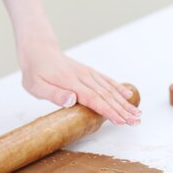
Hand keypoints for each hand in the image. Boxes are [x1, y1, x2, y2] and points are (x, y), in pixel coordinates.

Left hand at [17, 40, 141, 124]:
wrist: (38, 50)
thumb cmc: (35, 71)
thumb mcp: (36, 86)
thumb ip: (54, 94)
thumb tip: (72, 100)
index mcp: (71, 83)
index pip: (93, 99)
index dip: (108, 111)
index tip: (121, 121)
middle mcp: (83, 77)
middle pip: (106, 96)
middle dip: (122, 110)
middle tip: (136, 122)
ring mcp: (87, 74)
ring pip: (109, 89)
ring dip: (124, 102)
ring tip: (137, 113)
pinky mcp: (89, 72)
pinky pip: (106, 81)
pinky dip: (118, 88)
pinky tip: (128, 96)